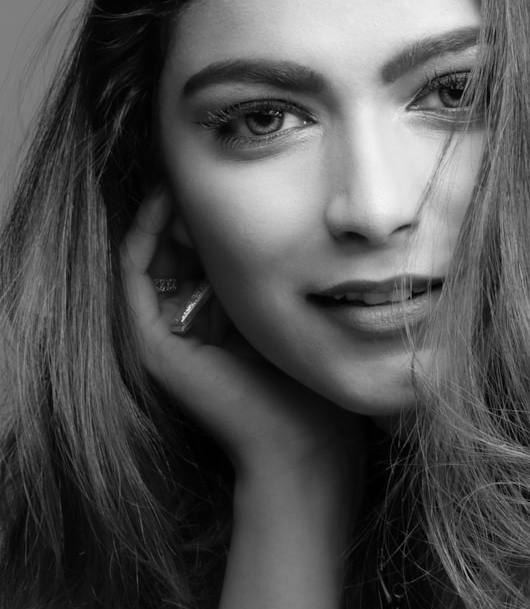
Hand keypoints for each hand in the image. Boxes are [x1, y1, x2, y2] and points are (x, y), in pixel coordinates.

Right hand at [122, 188, 363, 483]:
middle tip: (203, 164)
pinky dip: (147, 235)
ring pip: (152, 255)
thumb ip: (277, 274)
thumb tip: (282, 217)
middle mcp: (186, 326)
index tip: (233, 172)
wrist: (306, 443)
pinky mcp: (153, 345)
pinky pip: (136, 275)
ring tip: (185, 174)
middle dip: (190, 205)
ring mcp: (164, 337)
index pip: (203, 252)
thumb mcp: (294, 312)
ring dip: (167, 212)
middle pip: (174, 248)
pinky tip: (170, 203)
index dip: (212, 211)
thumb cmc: (313, 382)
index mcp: (218, 320)